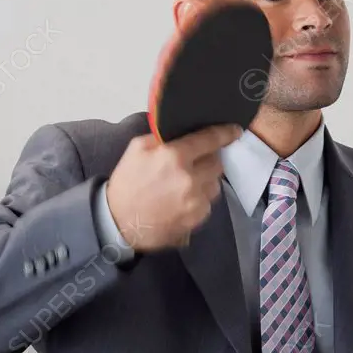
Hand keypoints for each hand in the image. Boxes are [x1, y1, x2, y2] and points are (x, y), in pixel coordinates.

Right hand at [106, 124, 241, 250]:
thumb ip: (162, 137)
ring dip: (205, 181)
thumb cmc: (127, 182)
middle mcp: (190, 178)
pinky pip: (207, 203)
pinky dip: (199, 199)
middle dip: (209, 161)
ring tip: (186, 184)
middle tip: (195, 162)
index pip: (210, 140)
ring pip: (215, 185)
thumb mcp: (136, 149)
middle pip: (217, 164)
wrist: (118, 222)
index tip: (235, 131)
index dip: (225, 133)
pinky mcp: (196, 219)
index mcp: (174, 156)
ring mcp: (195, 201)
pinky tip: (182, 200)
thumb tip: (182, 132)